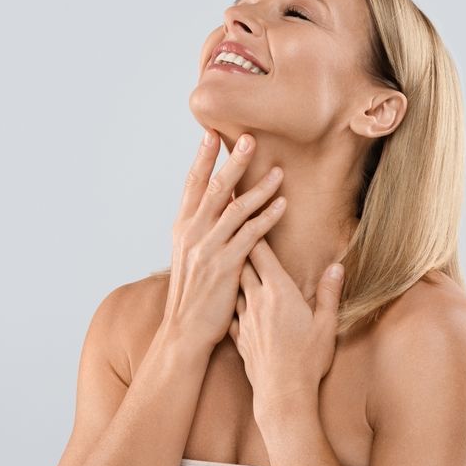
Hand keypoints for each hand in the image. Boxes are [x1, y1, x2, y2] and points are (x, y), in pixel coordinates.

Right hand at [162, 129, 287, 349]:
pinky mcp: (226, 265)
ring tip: (279, 171)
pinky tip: (282, 204)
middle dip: (234, 161)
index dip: (202, 158)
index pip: (192, 184)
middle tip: (250, 138)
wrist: (184, 331)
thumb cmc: (191, 295)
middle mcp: (192, 232)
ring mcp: (208, 248)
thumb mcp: (188, 257)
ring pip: (236, 207)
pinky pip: (251, 234)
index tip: (210, 134)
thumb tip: (214, 210)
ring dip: (260, 187)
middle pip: (216, 188)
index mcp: (182, 228)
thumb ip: (200, 231)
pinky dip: (268, 216)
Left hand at [227, 236, 345, 424]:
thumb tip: (336, 267)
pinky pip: (229, 309)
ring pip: (231, 283)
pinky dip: (226, 297)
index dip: (253, 228)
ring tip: (223, 251)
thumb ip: (329, 293)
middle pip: (241, 261)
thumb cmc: (308, 360)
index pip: (261, 251)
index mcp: (279, 292)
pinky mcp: (237, 336)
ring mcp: (244, 317)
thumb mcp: (326, 325)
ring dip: (229, 267)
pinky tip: (223, 293)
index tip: (246, 209)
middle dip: (236, 239)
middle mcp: (257, 299)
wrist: (282, 395)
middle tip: (228, 219)